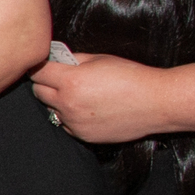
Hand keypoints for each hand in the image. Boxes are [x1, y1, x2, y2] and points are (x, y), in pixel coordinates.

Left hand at [30, 50, 165, 142]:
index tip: (44, 65)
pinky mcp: (83, 135)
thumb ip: (72, 60)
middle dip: (46, 83)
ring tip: (79, 94)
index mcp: (71, 81)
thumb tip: (56, 59)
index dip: (41, 66)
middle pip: (38, 92)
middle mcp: (68, 103)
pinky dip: (70, 116)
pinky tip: (88, 108)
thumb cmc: (131, 76)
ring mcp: (74, 122)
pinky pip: (65, 124)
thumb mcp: (99, 59)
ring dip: (58, 101)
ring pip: (51, 109)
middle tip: (60, 78)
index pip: (37, 72)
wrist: (157, 102)